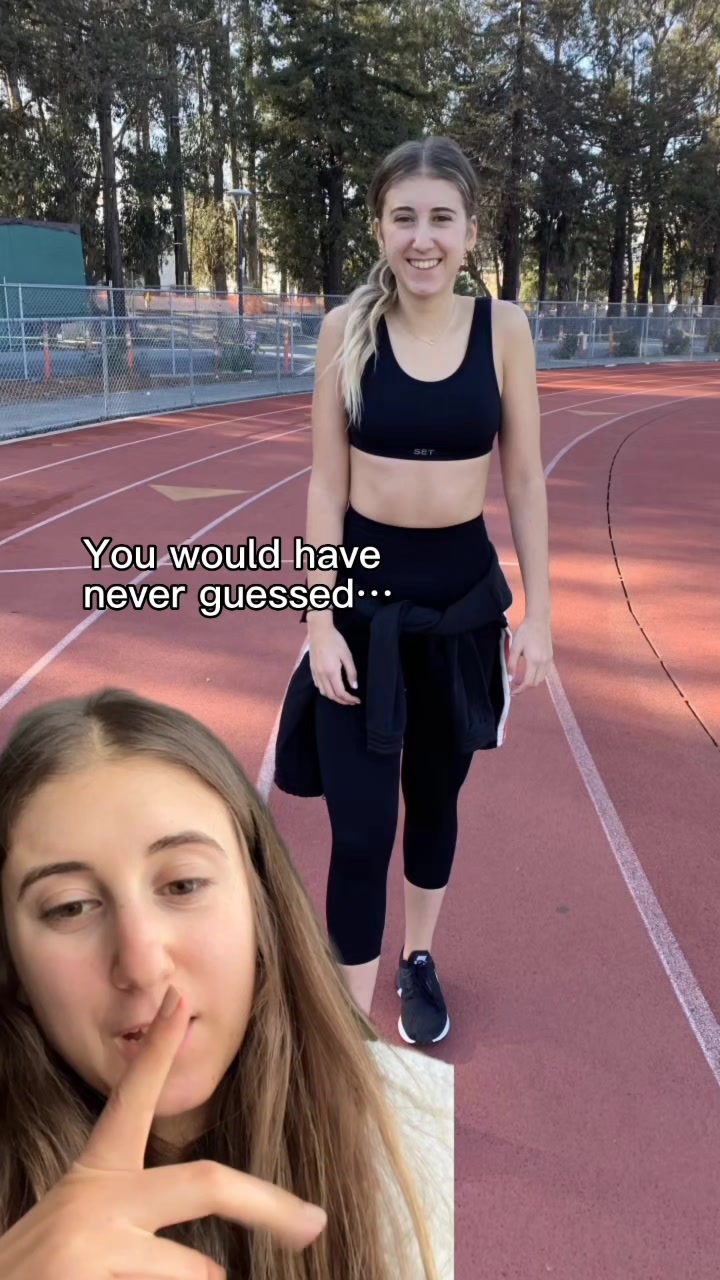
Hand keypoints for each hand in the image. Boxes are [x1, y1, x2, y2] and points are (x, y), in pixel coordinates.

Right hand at [0, 987, 326, 1279]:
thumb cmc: (40, 1279)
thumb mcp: (82, 1237)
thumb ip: (136, 1226)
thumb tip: (215, 1265)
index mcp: (93, 1178)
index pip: (131, 1098)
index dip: (157, 1048)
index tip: (178, 1000)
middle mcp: (93, 1200)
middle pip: (207, 1182)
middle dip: (270, 1204)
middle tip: (314, 1222)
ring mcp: (89, 1243)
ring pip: (195, 1271)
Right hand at [308, 615, 360, 704]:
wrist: (319, 631)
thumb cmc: (336, 641)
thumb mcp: (347, 655)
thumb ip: (351, 672)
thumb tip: (354, 686)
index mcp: (331, 672)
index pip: (340, 692)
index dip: (349, 699)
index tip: (357, 700)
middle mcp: (322, 675)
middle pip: (331, 696)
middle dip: (342, 701)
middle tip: (352, 701)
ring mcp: (315, 673)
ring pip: (324, 692)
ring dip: (334, 697)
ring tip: (343, 696)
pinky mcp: (312, 670)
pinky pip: (318, 686)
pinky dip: (326, 691)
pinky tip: (332, 687)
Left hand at [507, 615, 552, 694]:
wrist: (538, 621)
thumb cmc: (525, 632)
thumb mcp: (515, 648)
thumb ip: (511, 664)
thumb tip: (510, 679)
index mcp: (534, 661)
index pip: (528, 682)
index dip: (520, 690)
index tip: (512, 692)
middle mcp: (544, 663)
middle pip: (536, 683)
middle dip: (525, 688)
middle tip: (515, 686)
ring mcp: (549, 660)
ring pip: (542, 679)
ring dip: (532, 682)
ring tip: (521, 680)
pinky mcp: (550, 657)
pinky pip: (545, 672)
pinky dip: (538, 676)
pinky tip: (530, 672)